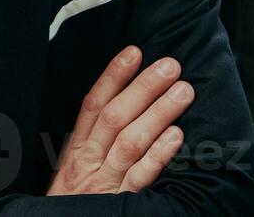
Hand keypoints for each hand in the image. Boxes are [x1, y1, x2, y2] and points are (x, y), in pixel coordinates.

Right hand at [47, 46, 191, 195]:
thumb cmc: (71, 204)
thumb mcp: (73, 171)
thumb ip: (92, 143)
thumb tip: (120, 107)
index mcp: (76, 151)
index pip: (92, 105)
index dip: (113, 76)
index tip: (133, 52)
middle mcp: (89, 163)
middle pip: (114, 117)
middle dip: (142, 87)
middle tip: (169, 65)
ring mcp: (104, 183)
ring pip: (130, 141)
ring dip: (158, 113)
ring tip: (182, 91)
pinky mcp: (120, 205)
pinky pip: (140, 178)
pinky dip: (158, 156)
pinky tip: (177, 136)